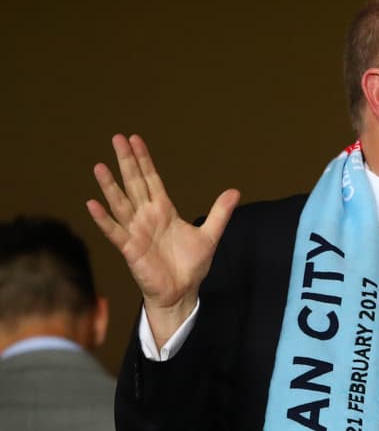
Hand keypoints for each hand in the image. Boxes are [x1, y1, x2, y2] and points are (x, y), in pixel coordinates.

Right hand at [86, 133, 239, 346]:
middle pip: (135, 184)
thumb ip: (220, 213)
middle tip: (116, 138)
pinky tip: (92, 203)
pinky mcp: (130, 248)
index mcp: (164, 211)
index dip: (144, 160)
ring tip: (100, 166)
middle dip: (126, 162)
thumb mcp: (210, 235)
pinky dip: (103, 218)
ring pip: (121, 204)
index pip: (151, 179)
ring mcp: (136, 231)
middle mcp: (147, 217)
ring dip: (110, 186)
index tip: (135, 139)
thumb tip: (235, 191)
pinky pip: (114, 231)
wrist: (182, 292)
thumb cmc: (191, 265)